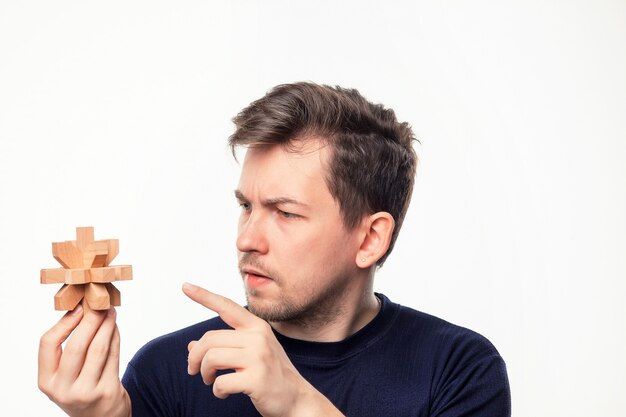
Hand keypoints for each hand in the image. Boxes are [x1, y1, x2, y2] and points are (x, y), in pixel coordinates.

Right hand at [38, 304, 130, 416]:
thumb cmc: (80, 389)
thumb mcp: (64, 375)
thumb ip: (67, 348)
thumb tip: (81, 309)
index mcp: (47, 381)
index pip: (48, 344)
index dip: (64, 323)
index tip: (78, 308)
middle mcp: (64, 389)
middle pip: (76, 345)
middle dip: (90, 320)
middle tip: (99, 304)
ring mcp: (87, 392)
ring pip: (98, 349)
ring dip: (106, 325)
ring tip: (110, 311)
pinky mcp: (108, 391)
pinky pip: (113, 356)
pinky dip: (115, 337)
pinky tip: (115, 327)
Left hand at [183, 282, 343, 416]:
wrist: (296, 399)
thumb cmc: (269, 375)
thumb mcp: (249, 354)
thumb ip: (224, 346)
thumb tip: (191, 346)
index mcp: (257, 326)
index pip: (226, 306)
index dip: (204, 296)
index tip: (185, 286)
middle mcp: (258, 337)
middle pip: (209, 339)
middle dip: (195, 357)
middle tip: (194, 370)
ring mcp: (259, 357)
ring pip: (211, 358)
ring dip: (205, 374)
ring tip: (211, 381)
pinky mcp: (257, 378)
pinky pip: (221, 382)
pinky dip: (217, 391)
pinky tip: (224, 393)